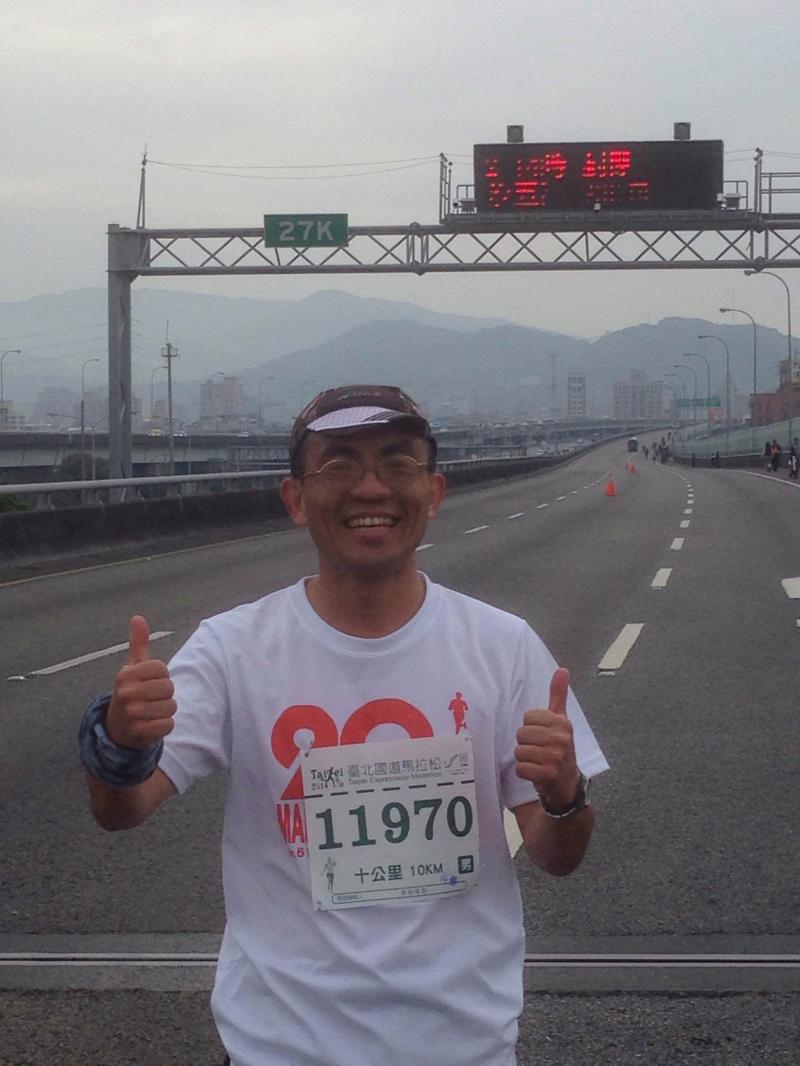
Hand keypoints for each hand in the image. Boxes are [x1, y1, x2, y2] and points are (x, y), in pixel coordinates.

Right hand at [106, 616, 176, 748]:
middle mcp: (126, 693)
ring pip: (171, 706)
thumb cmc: (130, 693)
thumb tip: (138, 617)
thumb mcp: (132, 668)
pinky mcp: (140, 732)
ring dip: (165, 711)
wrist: (117, 729)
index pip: (162, 669)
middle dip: (165, 695)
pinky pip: (168, 724)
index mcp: (125, 675)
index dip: (161, 676)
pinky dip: (165, 725)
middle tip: (150, 699)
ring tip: (151, 712)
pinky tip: (152, 725)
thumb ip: (138, 643)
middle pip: (169, 688)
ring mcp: (132, 714)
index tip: (148, 682)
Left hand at [515, 667, 579, 807]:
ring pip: (519, 751)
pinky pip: (521, 768)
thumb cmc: (559, 748)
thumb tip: (562, 669)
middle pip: (521, 734)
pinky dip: (524, 772)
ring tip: (538, 761)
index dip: (530, 727)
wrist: (567, 783)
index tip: (542, 735)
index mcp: (562, 722)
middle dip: (526, 744)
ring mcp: (556, 757)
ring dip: (524, 759)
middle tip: (539, 750)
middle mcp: (561, 738)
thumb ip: (558, 695)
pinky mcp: (549, 774)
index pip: (528, 717)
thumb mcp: (560, 720)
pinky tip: (536, 773)